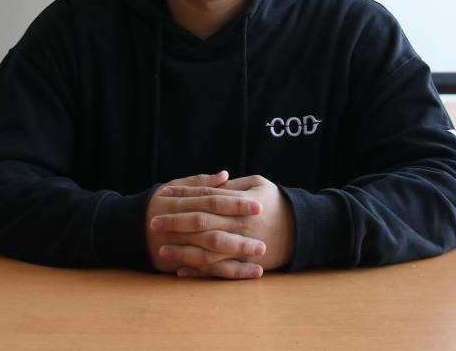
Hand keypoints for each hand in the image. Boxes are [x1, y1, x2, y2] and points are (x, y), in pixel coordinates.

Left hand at [152, 174, 295, 277]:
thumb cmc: (277, 203)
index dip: (183, 194)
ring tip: (161, 250)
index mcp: (239, 203)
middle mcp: (238, 225)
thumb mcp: (259, 184)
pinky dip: (199, 271)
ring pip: (206, 250)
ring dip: (182, 250)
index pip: (205, 197)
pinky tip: (181, 270)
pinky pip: (218, 270)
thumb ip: (232, 186)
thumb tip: (211, 183)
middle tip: (153, 222)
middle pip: (200, 223)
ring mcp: (240, 247)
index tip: (164, 194)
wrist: (302, 229)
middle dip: (175, 222)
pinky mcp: (244, 263)